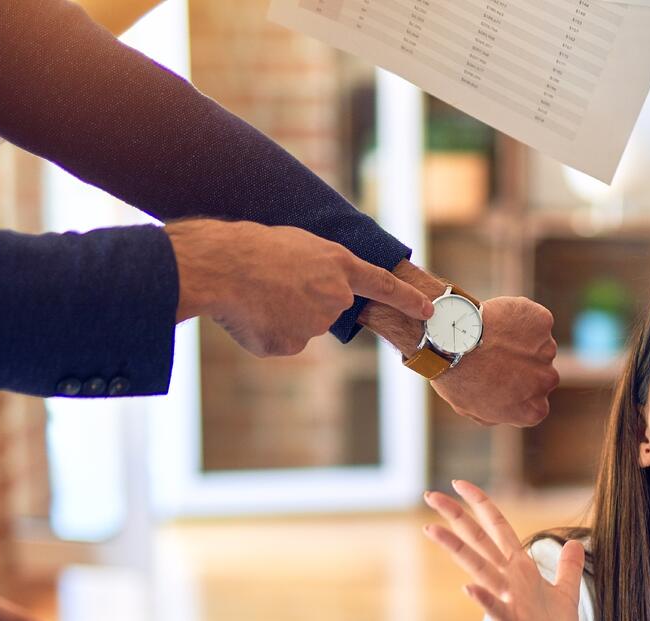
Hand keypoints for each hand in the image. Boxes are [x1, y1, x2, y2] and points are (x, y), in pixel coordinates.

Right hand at [167, 218, 432, 356]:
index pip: (383, 285)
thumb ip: (317, 274)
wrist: (220, 265)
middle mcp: (336, 297)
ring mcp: (317, 324)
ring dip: (278, 316)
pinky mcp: (294, 344)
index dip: (407, 299)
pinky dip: (263, 333)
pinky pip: (280, 342)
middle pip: (326, 310)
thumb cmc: (251, 248)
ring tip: (254, 293)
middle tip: (270, 283)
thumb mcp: (296, 246)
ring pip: (299, 327)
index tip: (429, 311)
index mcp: (339, 265)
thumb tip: (307, 308)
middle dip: (302, 302)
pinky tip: (248, 314)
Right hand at [421, 480, 581, 620]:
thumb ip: (568, 567)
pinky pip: (497, 613)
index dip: (481, 505)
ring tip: (432, 530)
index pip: (498, 530)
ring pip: (480, 571)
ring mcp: (508, 605)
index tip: (459, 483)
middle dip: (456, 518)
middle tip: (428, 495)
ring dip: (457, 550)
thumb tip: (576, 542)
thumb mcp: (566, 594)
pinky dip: (485, 601)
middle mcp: (510, 583)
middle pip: (479, 543)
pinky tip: (468, 589)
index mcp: (521, 571)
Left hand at [431, 296, 560, 427]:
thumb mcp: (472, 409)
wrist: (453, 341)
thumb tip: (505, 408)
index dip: (516, 389)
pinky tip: (496, 320)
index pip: (534, 402)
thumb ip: (497, 412)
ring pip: (538, 345)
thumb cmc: (457, 378)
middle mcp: (548, 381)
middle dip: (523, 365)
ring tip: (492, 337)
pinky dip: (518, 318)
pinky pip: (532, 319)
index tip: (498, 378)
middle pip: (541, 372)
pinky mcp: (543, 321)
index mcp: (535, 410)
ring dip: (521, 341)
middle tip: (495, 356)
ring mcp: (548, 349)